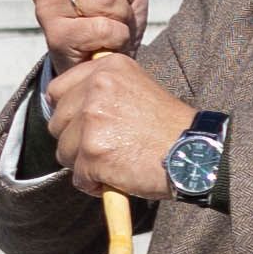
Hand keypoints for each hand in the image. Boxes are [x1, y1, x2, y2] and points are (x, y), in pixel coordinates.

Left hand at [40, 54, 198, 201]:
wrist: (195, 152)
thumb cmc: (170, 128)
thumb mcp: (138, 88)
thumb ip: (104, 91)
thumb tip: (70, 109)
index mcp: (107, 68)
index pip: (58, 90)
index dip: (68, 113)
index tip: (83, 125)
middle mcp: (96, 88)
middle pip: (57, 122)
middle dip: (74, 141)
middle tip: (103, 149)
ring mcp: (92, 120)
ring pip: (64, 151)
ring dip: (83, 164)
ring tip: (114, 164)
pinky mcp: (92, 152)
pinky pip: (78, 177)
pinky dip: (94, 184)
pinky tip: (118, 178)